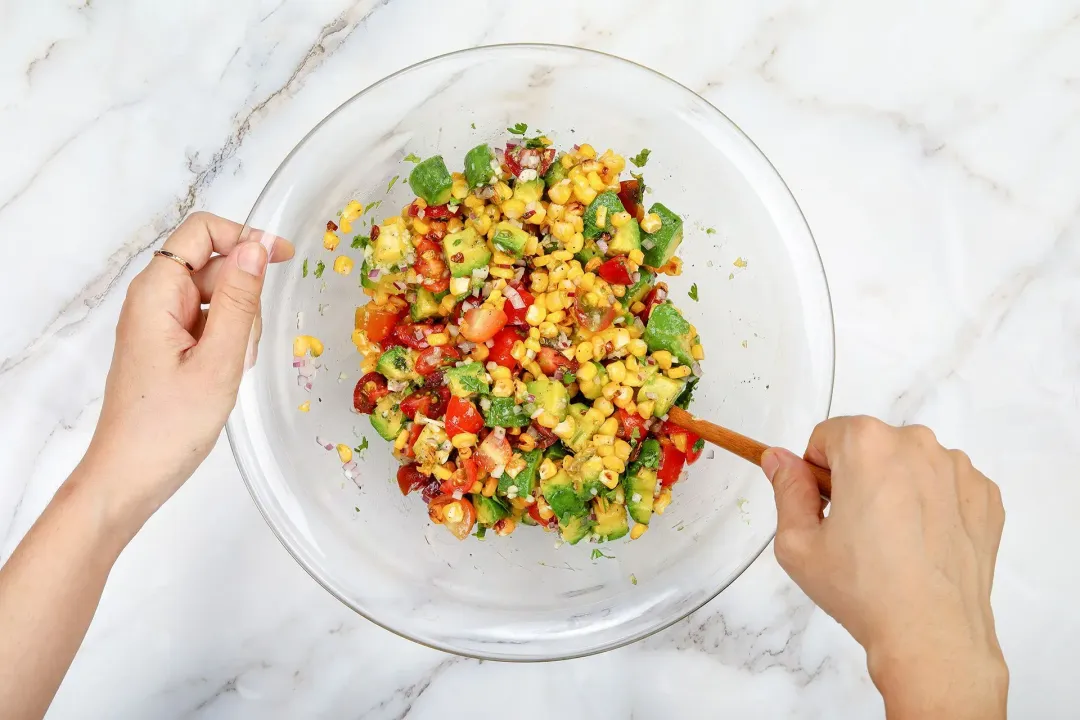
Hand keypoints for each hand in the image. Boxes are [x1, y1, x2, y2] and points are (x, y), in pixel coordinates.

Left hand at [80, 212, 292, 531]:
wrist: (130, 477)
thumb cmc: (168, 425)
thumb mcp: (219, 360)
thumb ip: (241, 300)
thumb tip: (257, 247)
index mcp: (157, 293)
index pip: (202, 231)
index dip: (245, 236)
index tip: (283, 258)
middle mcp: (153, 300)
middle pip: (213, 265)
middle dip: (244, 295)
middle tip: (246, 346)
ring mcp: (158, 323)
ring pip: (216, 297)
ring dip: (238, 323)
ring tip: (232, 367)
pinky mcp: (166, 345)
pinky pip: (207, 324)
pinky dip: (227, 341)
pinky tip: (226, 374)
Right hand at [762, 417, 1006, 718]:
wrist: (932, 634)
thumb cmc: (863, 589)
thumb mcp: (797, 543)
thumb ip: (786, 489)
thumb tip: (777, 459)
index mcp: (866, 445)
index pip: (826, 437)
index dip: (817, 475)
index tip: (825, 512)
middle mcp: (916, 444)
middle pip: (870, 446)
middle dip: (858, 477)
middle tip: (855, 532)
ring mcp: (958, 469)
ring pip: (909, 465)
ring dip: (897, 489)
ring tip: (894, 543)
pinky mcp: (985, 496)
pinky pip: (946, 486)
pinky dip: (932, 506)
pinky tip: (924, 546)